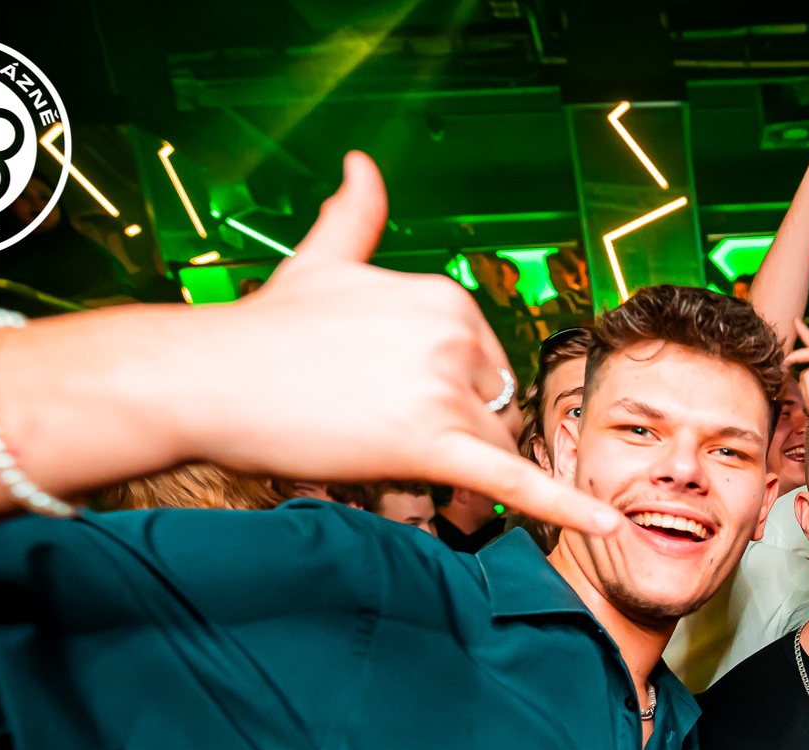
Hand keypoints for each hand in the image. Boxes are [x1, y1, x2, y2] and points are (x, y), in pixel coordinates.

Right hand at [181, 152, 617, 536]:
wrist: (202, 377)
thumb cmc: (258, 331)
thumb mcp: (322, 263)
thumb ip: (355, 218)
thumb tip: (363, 163)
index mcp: (442, 295)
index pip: (484, 364)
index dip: (450, 395)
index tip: (399, 404)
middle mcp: (452, 332)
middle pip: (491, 408)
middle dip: (455, 432)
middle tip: (382, 437)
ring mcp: (443, 386)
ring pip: (489, 448)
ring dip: (458, 468)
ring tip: (385, 460)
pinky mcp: (429, 440)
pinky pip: (512, 479)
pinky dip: (565, 507)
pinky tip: (607, 526)